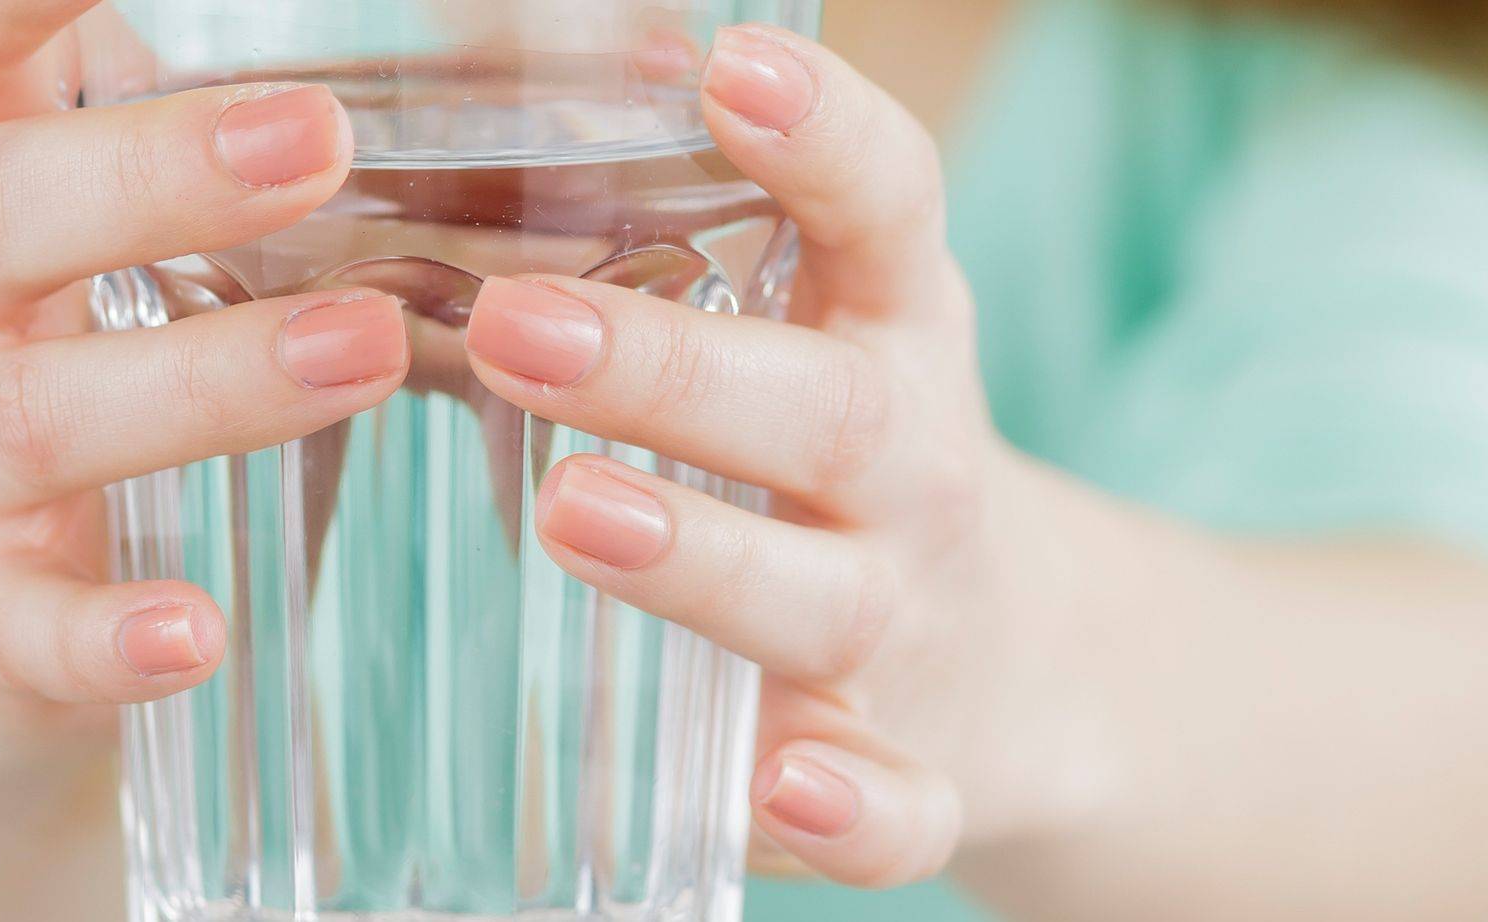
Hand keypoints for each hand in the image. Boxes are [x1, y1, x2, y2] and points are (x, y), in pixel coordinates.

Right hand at [0, 2, 408, 917]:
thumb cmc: (140, 378)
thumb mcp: (195, 257)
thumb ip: (333, 173)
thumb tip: (638, 69)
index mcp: (4, 177)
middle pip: (2, 205)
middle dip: (156, 172)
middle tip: (317, 144)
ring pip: (37, 410)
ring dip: (203, 379)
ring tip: (366, 349)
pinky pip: (21, 622)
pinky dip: (106, 629)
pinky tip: (196, 632)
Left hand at [464, 24, 1078, 887]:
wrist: (1031, 674)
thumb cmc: (852, 470)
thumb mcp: (806, 341)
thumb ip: (664, 267)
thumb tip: (456, 147)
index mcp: (887, 334)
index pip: (883, 210)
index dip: (823, 135)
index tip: (730, 67)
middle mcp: (911, 468)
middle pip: (818, 409)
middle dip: (672, 370)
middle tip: (518, 329)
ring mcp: (914, 625)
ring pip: (823, 597)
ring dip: (704, 558)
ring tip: (574, 516)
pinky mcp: (917, 774)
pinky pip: (895, 807)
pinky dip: (849, 807)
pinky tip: (783, 784)